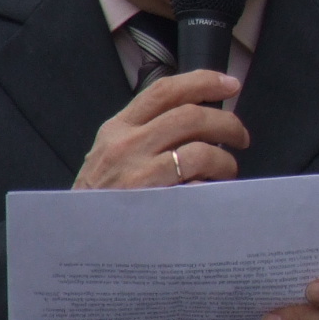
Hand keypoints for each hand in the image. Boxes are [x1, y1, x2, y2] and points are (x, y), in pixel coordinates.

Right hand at [72, 70, 246, 189]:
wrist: (77, 238)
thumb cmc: (102, 195)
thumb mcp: (112, 153)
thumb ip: (147, 132)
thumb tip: (198, 117)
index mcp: (119, 128)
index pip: (164, 91)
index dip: (203, 82)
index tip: (231, 84)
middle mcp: (126, 145)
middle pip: (190, 117)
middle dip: (227, 123)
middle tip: (241, 137)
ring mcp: (138, 175)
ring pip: (200, 152)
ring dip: (225, 160)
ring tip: (227, 171)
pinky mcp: (152, 204)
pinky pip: (197, 188)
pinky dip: (212, 188)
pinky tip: (212, 194)